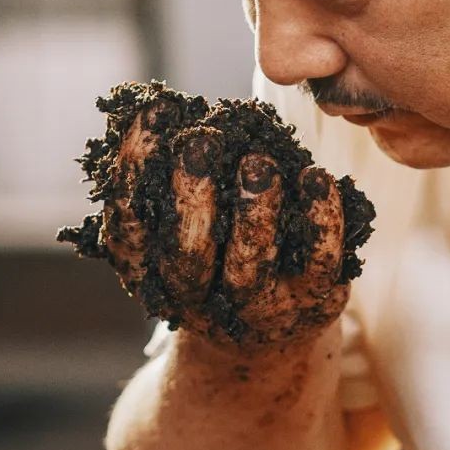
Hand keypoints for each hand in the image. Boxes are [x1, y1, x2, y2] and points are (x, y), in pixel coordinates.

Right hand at [103, 97, 348, 346]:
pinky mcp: (312, 301)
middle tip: (200, 141)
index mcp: (152, 272)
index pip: (129, 223)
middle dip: (191, 197)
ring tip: (258, 162)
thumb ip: (170, 182)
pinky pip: (318, 262)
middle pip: (187, 255)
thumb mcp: (179, 230)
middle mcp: (199, 297)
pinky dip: (321, 221)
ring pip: (250, 264)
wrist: (265, 343)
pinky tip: (317, 178)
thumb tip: (159, 106)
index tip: (153, 110)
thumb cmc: (215, 259)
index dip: (135, 166)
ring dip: (254, 211)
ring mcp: (257, 306)